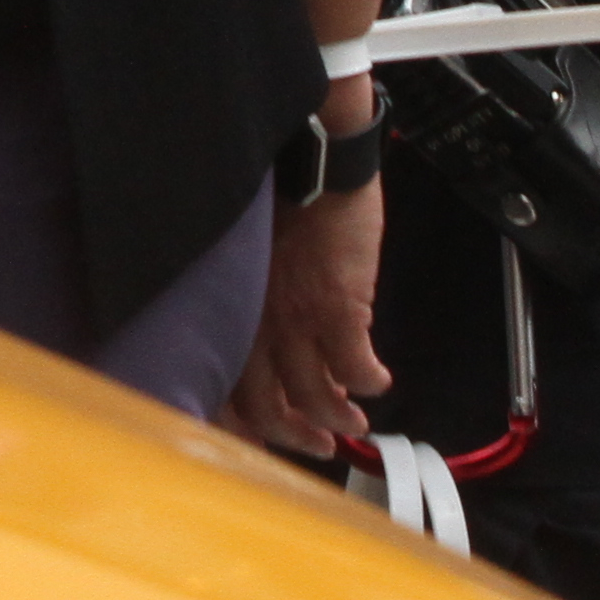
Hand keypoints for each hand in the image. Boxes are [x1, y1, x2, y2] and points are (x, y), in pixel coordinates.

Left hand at [227, 173, 388, 456]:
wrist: (311, 157)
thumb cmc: (273, 193)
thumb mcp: (240, 253)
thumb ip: (244, 299)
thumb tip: (260, 338)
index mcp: (226, 311)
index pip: (221, 389)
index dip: (245, 425)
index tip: (265, 439)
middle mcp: (253, 323)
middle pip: (266, 407)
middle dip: (295, 435)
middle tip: (320, 443)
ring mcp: (296, 319)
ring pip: (315, 397)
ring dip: (339, 418)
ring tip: (355, 421)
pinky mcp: (339, 308)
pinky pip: (356, 369)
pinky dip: (369, 383)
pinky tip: (378, 381)